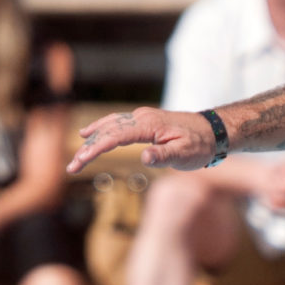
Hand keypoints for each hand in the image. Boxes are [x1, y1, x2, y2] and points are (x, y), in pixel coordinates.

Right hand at [68, 108, 216, 174]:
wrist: (213, 130)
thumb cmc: (200, 145)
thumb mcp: (185, 155)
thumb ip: (164, 156)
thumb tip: (144, 157)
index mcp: (147, 125)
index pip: (114, 136)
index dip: (95, 149)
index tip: (80, 161)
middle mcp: (140, 117)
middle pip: (106, 131)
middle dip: (87, 149)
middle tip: (72, 167)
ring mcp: (141, 117)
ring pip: (109, 125)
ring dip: (91, 140)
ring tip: (77, 155)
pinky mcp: (144, 121)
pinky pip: (116, 123)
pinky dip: (100, 129)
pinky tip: (90, 133)